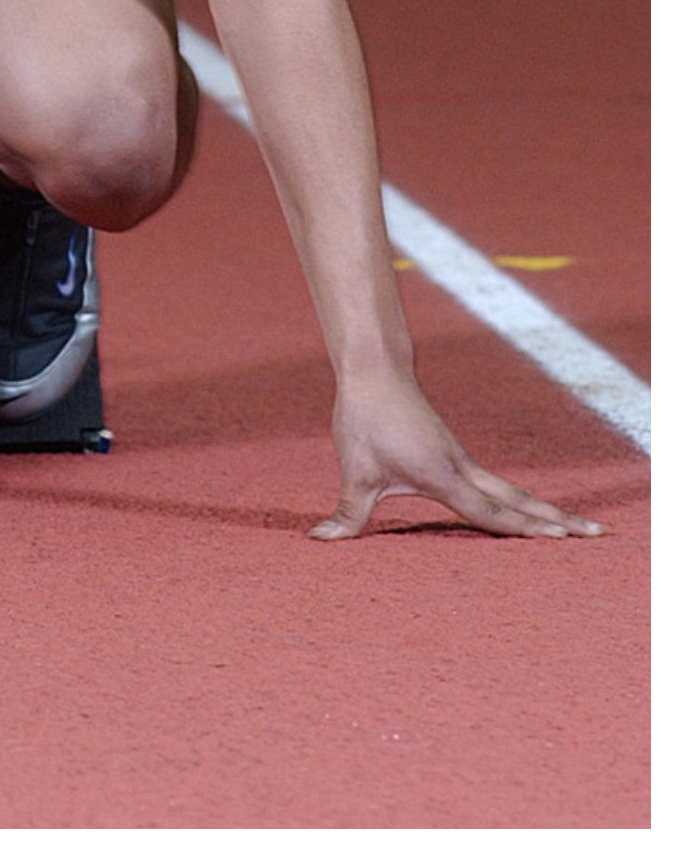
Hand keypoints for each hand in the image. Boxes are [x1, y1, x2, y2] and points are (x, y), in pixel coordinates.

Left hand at [311, 373, 603, 540]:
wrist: (375, 374)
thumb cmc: (366, 421)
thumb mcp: (355, 473)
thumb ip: (347, 513)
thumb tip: (320, 540)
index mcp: (444, 476)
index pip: (490, 511)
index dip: (522, 529)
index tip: (560, 540)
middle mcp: (462, 468)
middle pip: (518, 500)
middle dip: (555, 520)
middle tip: (595, 535)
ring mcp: (461, 459)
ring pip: (510, 490)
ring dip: (541, 509)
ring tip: (573, 527)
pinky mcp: (453, 452)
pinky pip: (493, 483)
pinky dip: (516, 499)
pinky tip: (523, 508)